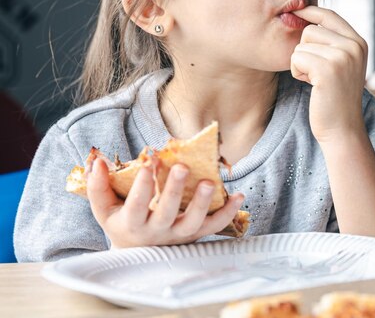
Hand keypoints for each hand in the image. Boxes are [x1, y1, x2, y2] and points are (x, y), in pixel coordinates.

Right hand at [86, 158, 244, 248]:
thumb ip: (98, 186)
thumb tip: (97, 161)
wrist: (138, 252)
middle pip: (167, 214)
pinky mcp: (196, 235)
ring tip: (209, 182)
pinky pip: (215, 227)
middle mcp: (157, 232)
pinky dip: (228, 212)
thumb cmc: (122, 221)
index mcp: (132, 224)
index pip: (136, 207)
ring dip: (203, 203)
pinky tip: (238, 195)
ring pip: (193, 224)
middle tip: (181, 167)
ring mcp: (179, 235)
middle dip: (174, 190)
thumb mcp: (105, 208)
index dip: (142, 187)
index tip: (148, 163)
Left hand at [290, 6, 367, 145]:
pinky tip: (311, 85)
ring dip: (300, 63)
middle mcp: (353, 46)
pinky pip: (296, 58)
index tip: (294, 12)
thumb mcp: (341, 64)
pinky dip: (297, 72)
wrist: (342, 128)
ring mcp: (342, 56)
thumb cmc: (335, 97)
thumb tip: (304, 17)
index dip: (309, 12)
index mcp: (358, 42)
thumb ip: (332, 42)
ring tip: (316, 80)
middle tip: (316, 72)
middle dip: (304, 50)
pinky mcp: (328, 69)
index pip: (329, 14)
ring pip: (301, 44)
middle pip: (310, 29)